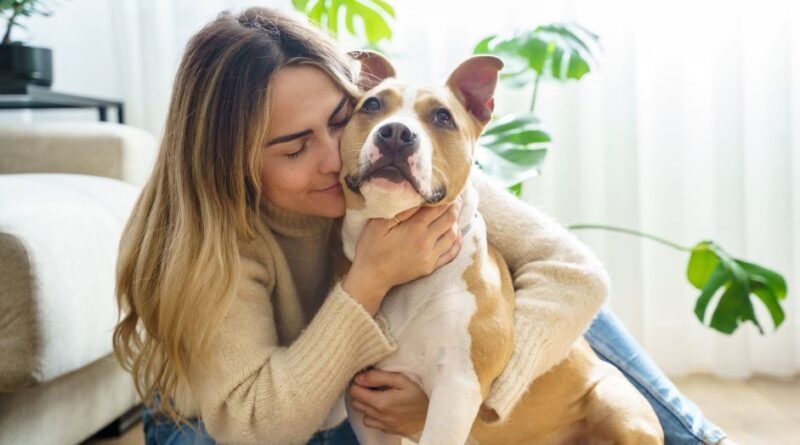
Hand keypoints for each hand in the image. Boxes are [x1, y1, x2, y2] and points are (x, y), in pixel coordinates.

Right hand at [343, 198, 462, 314]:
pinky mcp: (431, 267)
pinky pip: (451, 253)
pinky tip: (454, 233)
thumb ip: (400, 209)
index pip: (438, 208)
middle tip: (455, 197)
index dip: (446, 196)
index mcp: (414, 229)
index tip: (449, 188)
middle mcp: (426, 242)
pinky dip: (456, 241)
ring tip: (452, 213)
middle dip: (454, 206)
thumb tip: (418, 196)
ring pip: (453, 235)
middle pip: (449, 219)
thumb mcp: (379, 224)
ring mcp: (430, 257)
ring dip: (455, 222)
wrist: (371, 278)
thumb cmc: (371, 248)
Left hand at [348, 369, 427, 436]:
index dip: (356, 382)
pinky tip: (381, 407)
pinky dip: (371, 414)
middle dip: (358, 391)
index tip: (364, 376)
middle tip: (370, 384)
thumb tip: (359, 377)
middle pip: (354, 402)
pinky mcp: (385, 429)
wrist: (431, 417)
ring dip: (364, 403)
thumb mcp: (402, 380)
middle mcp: (377, 415)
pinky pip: (370, 421)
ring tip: (376, 395)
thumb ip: (379, 377)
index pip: (354, 391)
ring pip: (360, 413)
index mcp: (380, 402)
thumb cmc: (419, 396)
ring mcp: (381, 424)